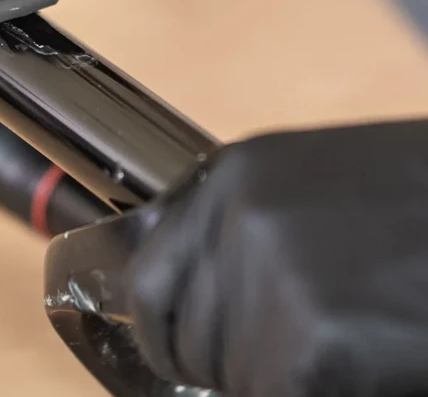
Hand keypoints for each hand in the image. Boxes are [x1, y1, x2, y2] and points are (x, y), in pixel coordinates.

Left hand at [128, 120, 427, 395]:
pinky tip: (362, 360)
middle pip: (187, 338)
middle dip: (226, 365)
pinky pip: (277, 392)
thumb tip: (202, 301)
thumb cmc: (416, 200)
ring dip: (274, 377)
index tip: (177, 356)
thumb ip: (246, 235)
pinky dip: (308, 389)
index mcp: (233, 175)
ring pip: (233, 376)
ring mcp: (271, 273)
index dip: (161, 329)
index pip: (148, 277)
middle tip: (285, 354)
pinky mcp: (311, 340)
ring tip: (341, 340)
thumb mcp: (311, 192)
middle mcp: (239, 215)